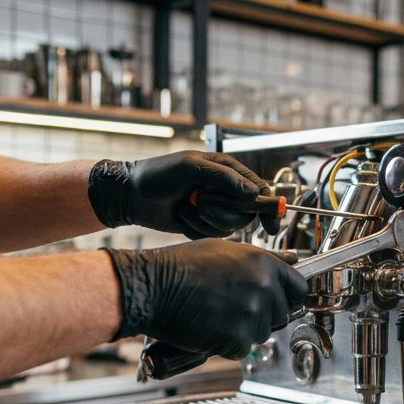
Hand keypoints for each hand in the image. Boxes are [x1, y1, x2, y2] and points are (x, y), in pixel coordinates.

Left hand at [87, 151, 279, 237]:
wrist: (131, 195)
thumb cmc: (158, 175)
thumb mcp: (190, 167)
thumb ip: (223, 177)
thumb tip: (252, 192)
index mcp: (228, 171)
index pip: (259, 190)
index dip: (269, 207)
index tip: (272, 223)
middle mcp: (226, 191)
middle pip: (246, 213)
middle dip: (223, 211)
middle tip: (200, 201)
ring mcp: (216, 209)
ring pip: (230, 227)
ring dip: (206, 219)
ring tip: (187, 206)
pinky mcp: (204, 225)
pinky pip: (212, 235)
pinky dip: (195, 227)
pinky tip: (181, 215)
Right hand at [106, 240, 307, 359]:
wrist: (153, 286)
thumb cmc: (182, 265)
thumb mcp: (227, 250)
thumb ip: (263, 259)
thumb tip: (292, 260)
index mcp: (264, 264)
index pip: (298, 288)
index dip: (289, 297)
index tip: (280, 302)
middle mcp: (263, 288)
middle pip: (281, 315)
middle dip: (262, 315)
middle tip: (232, 308)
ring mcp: (252, 315)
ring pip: (261, 334)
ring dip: (242, 330)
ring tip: (215, 314)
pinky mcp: (236, 338)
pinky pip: (241, 349)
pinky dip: (226, 344)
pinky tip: (207, 327)